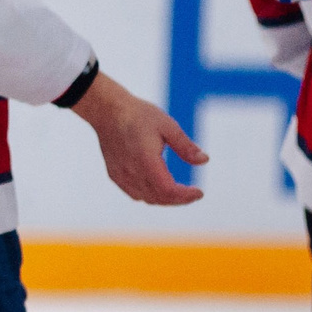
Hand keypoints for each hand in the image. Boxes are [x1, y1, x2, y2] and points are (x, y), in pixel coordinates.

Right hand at [70, 71, 206, 205]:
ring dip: (165, 199)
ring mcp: (121, 175)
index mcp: (146, 160)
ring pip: (147, 198)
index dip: (185, 196)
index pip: (168, 190)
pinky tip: (158, 187)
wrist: (107, 111)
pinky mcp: (114, 174)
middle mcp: (131, 172)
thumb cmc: (138, 115)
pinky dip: (149, 196)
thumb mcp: (168, 126)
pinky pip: (134, 194)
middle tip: (193, 193)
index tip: (199, 192)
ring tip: (178, 192)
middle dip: (179, 200)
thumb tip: (204, 160)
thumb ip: (185, 146)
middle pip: (159, 198)